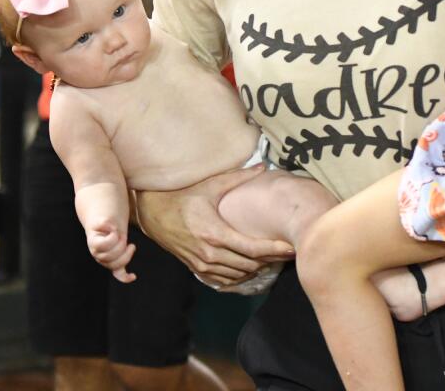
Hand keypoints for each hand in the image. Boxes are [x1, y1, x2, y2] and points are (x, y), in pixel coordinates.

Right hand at [88, 223, 136, 282]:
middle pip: (110, 257)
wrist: (105, 225)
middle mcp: (98, 255)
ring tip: (131, 245)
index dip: (112, 237)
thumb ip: (104, 222)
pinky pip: (119, 274)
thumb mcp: (103, 218)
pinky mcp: (115, 263)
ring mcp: (106, 260)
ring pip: (116, 266)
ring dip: (126, 255)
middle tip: (123, 235)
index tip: (115, 229)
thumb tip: (111, 227)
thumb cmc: (105, 222)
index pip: (102, 246)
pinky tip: (133, 276)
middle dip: (121, 245)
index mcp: (93, 243)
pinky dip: (126, 277)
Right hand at [135, 165, 294, 286]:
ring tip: (273, 258)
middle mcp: (210, 253)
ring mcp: (202, 264)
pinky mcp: (196, 268)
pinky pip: (224, 279)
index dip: (275, 250)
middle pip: (250, 265)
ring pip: (239, 275)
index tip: (292, 248)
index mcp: (216, 233)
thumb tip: (263, 166)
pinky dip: (240, 275)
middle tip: (287, 251)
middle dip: (271, 259)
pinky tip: (250, 267)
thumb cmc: (183, 196)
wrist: (152, 212)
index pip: (253, 249)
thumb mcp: (211, 185)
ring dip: (257, 268)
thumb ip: (239, 178)